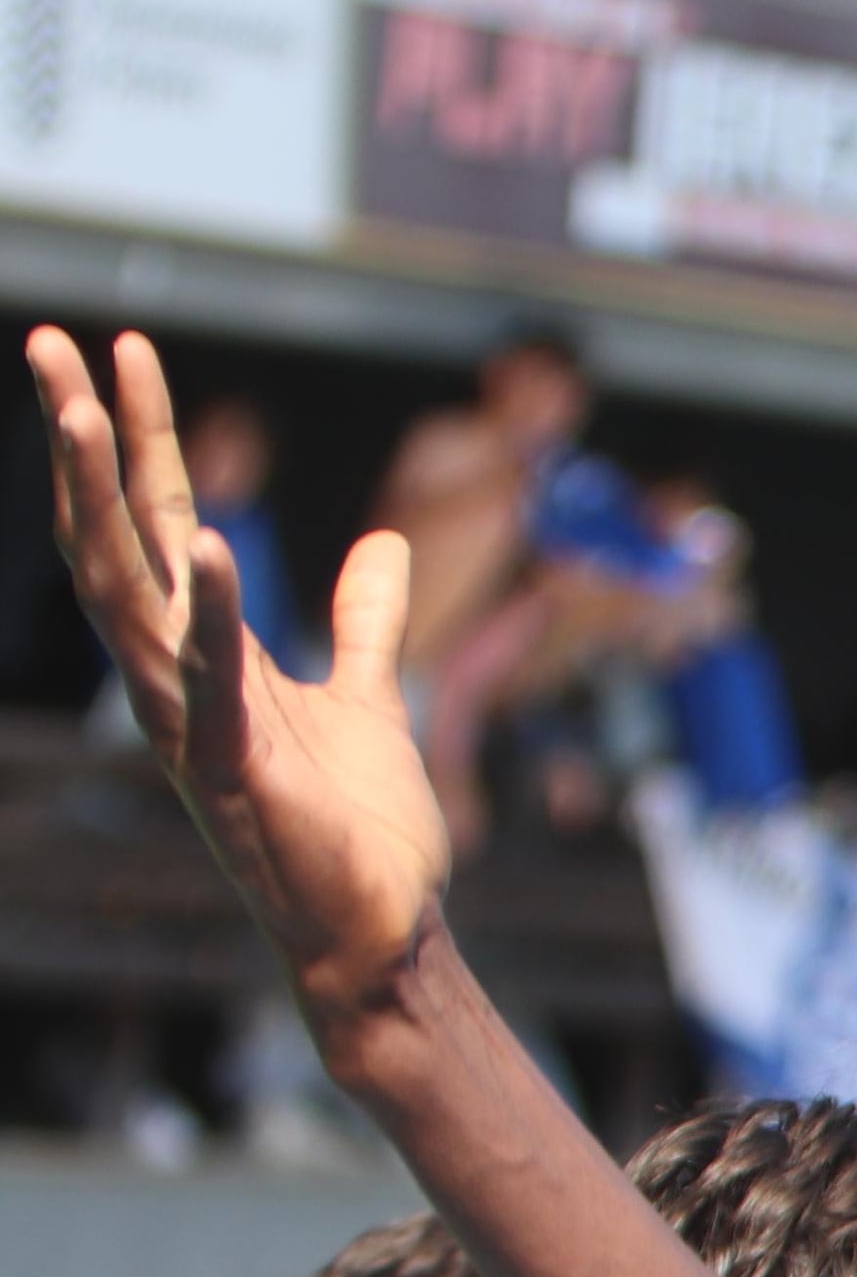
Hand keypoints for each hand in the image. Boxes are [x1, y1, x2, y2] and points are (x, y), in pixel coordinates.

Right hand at [32, 327, 448, 1022]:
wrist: (382, 934)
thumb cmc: (362, 829)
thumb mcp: (372, 698)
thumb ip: (367, 622)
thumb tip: (379, 544)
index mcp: (203, 657)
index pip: (155, 522)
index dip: (138, 437)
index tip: (121, 351)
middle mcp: (175, 682)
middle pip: (113, 538)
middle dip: (84, 441)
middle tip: (54, 343)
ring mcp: (192, 726)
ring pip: (125, 597)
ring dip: (103, 502)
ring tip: (82, 410)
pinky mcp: (232, 772)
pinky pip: (209, 682)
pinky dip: (208, 612)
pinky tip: (205, 541)